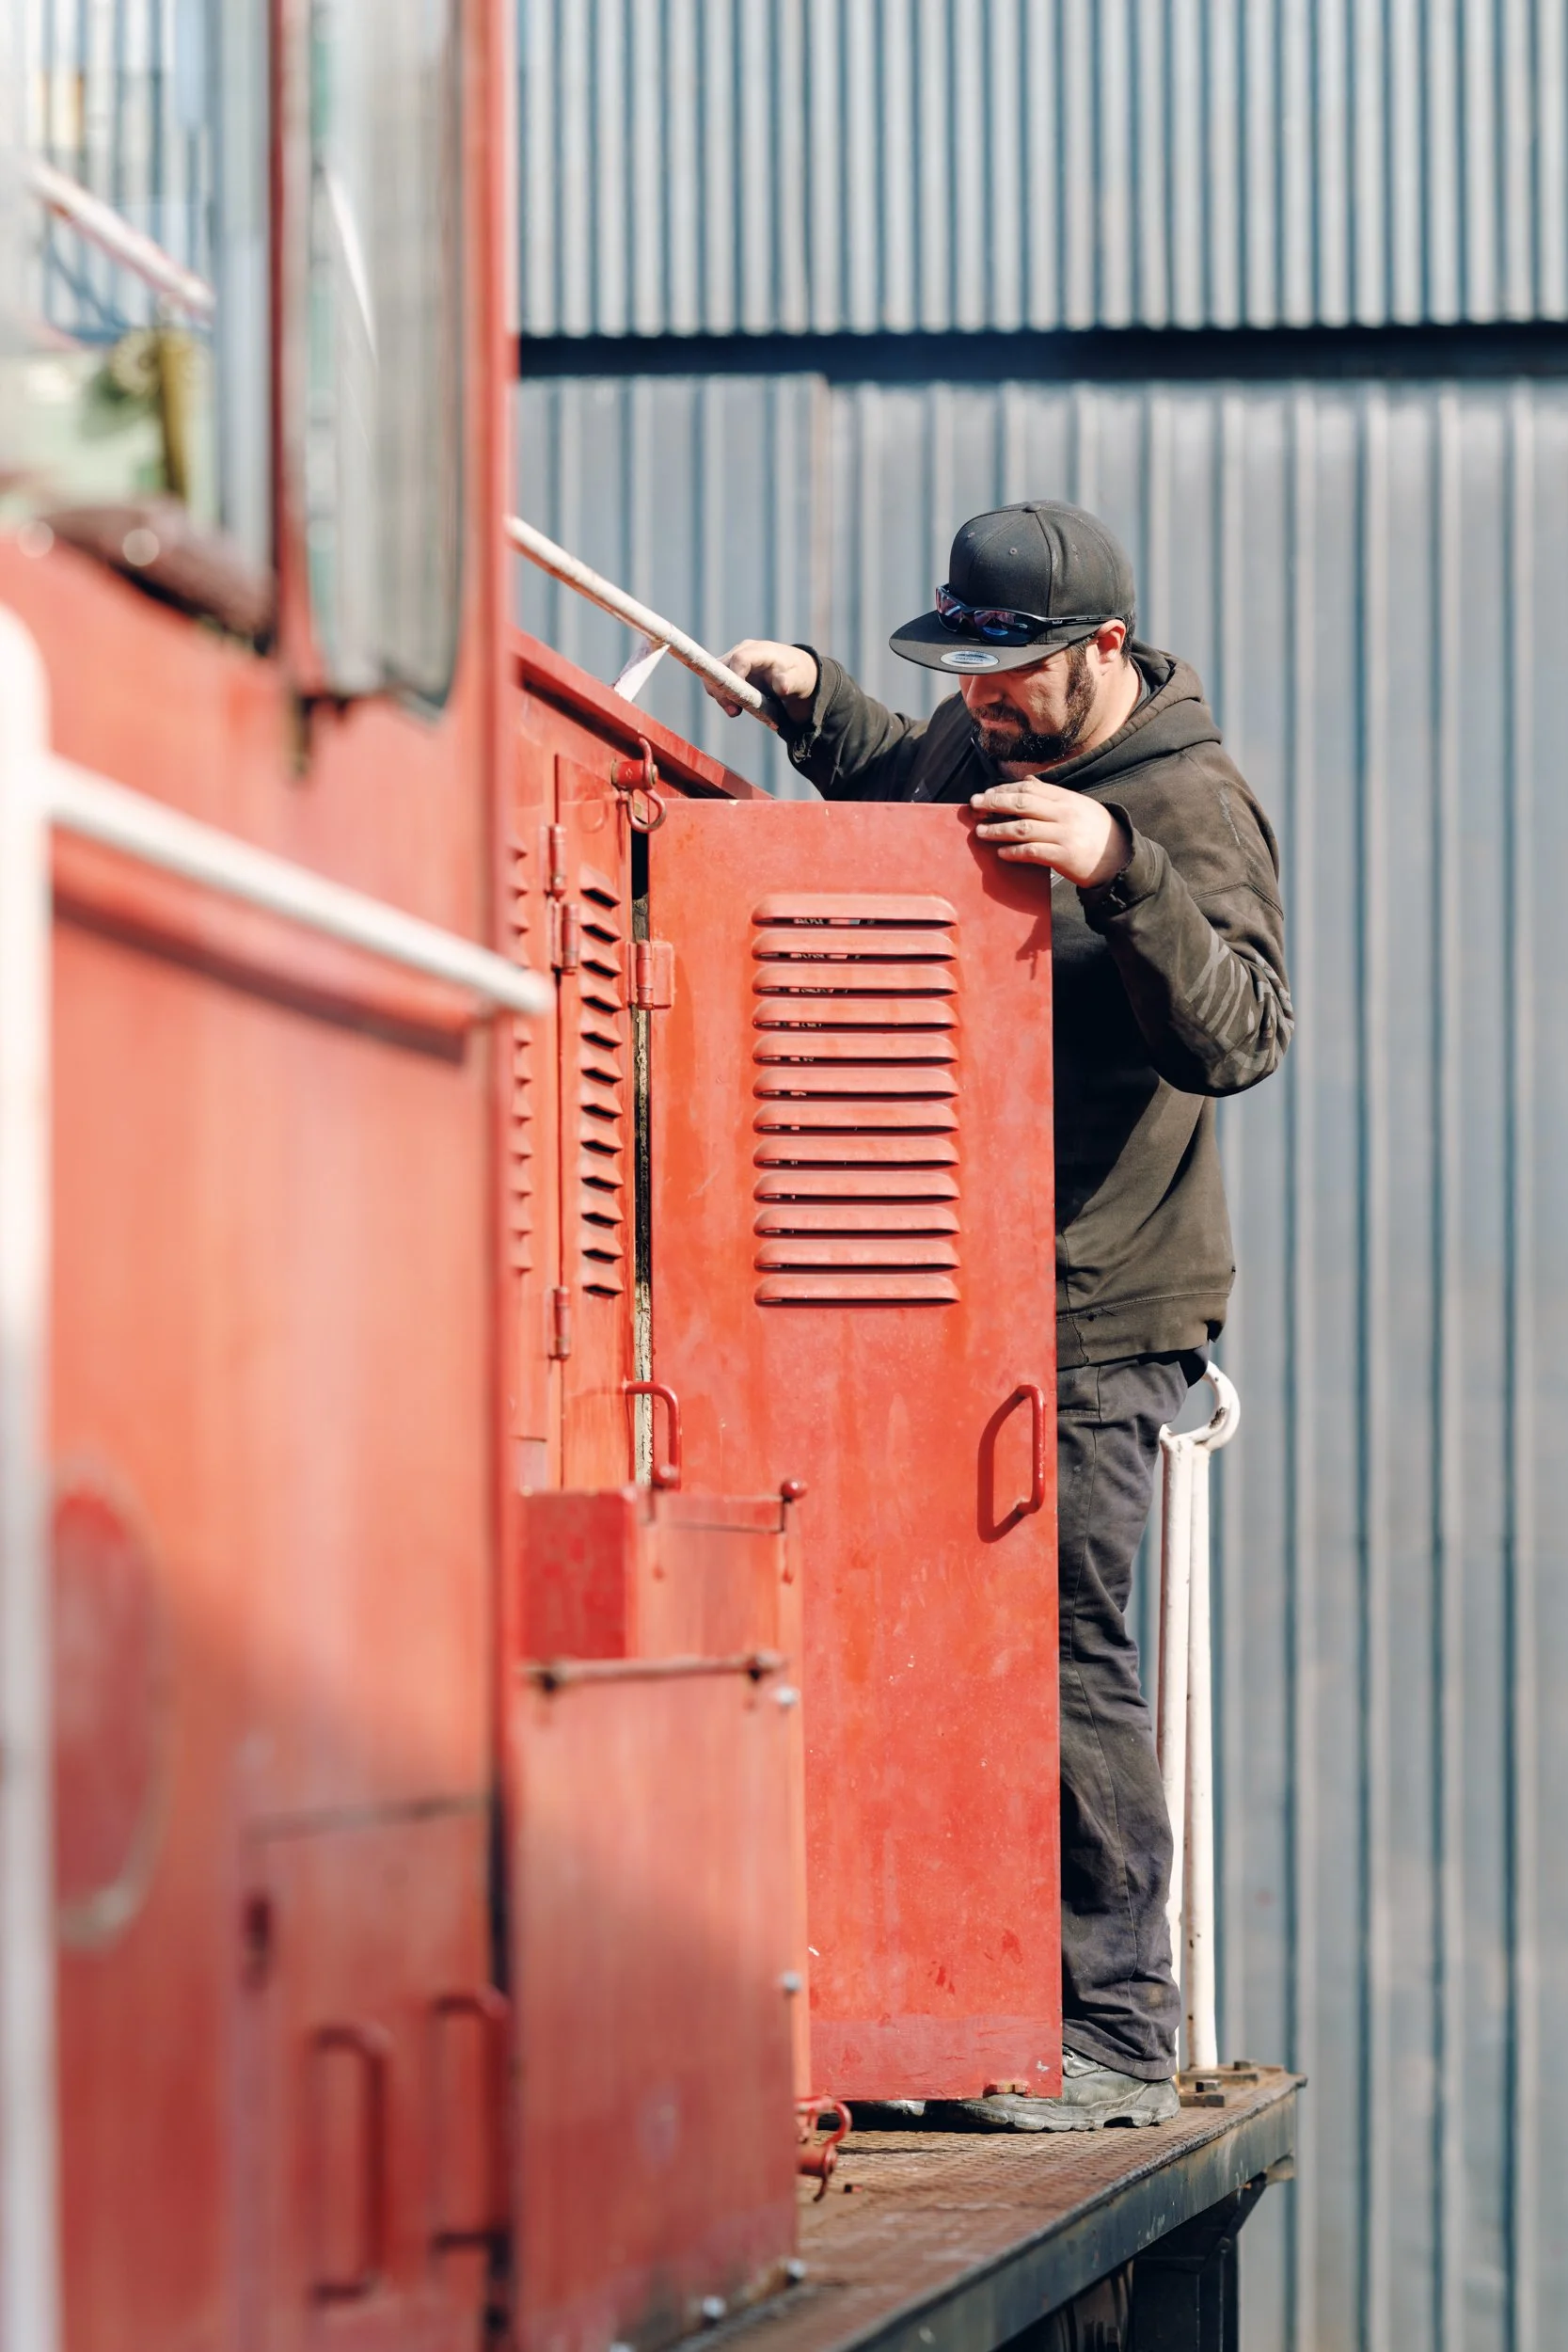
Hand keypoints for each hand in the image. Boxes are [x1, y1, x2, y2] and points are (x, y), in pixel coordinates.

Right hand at [704, 639, 818, 723]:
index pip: (739, 659)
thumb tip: (782, 686)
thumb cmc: (796, 675)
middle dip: (722, 691)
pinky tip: (735, 707)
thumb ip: (789, 683)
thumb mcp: (798, 680)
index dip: (734, 677)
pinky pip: (716, 682)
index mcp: (761, 651)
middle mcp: (743, 650)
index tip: (738, 699)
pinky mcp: (729, 669)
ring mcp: (734, 658)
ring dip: (720, 695)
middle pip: (721, 667)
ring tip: (735, 711)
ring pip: (714, 675)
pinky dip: (721, 696)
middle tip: (734, 712)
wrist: (793, 673)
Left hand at [970, 783, 1130, 889]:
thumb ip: (1052, 796)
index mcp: (1066, 798)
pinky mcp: (1063, 857)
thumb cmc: (1095, 832)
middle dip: (995, 802)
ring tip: (981, 831)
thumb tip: (1028, 782)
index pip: (1029, 788)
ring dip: (997, 829)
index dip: (1004, 789)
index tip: (987, 793)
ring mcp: (1064, 835)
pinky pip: (1032, 852)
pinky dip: (1013, 852)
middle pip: (1022, 803)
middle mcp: (1064, 813)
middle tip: (975, 805)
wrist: (1120, 858)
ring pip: (1022, 828)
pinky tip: (1001, 853)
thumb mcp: (1077, 806)